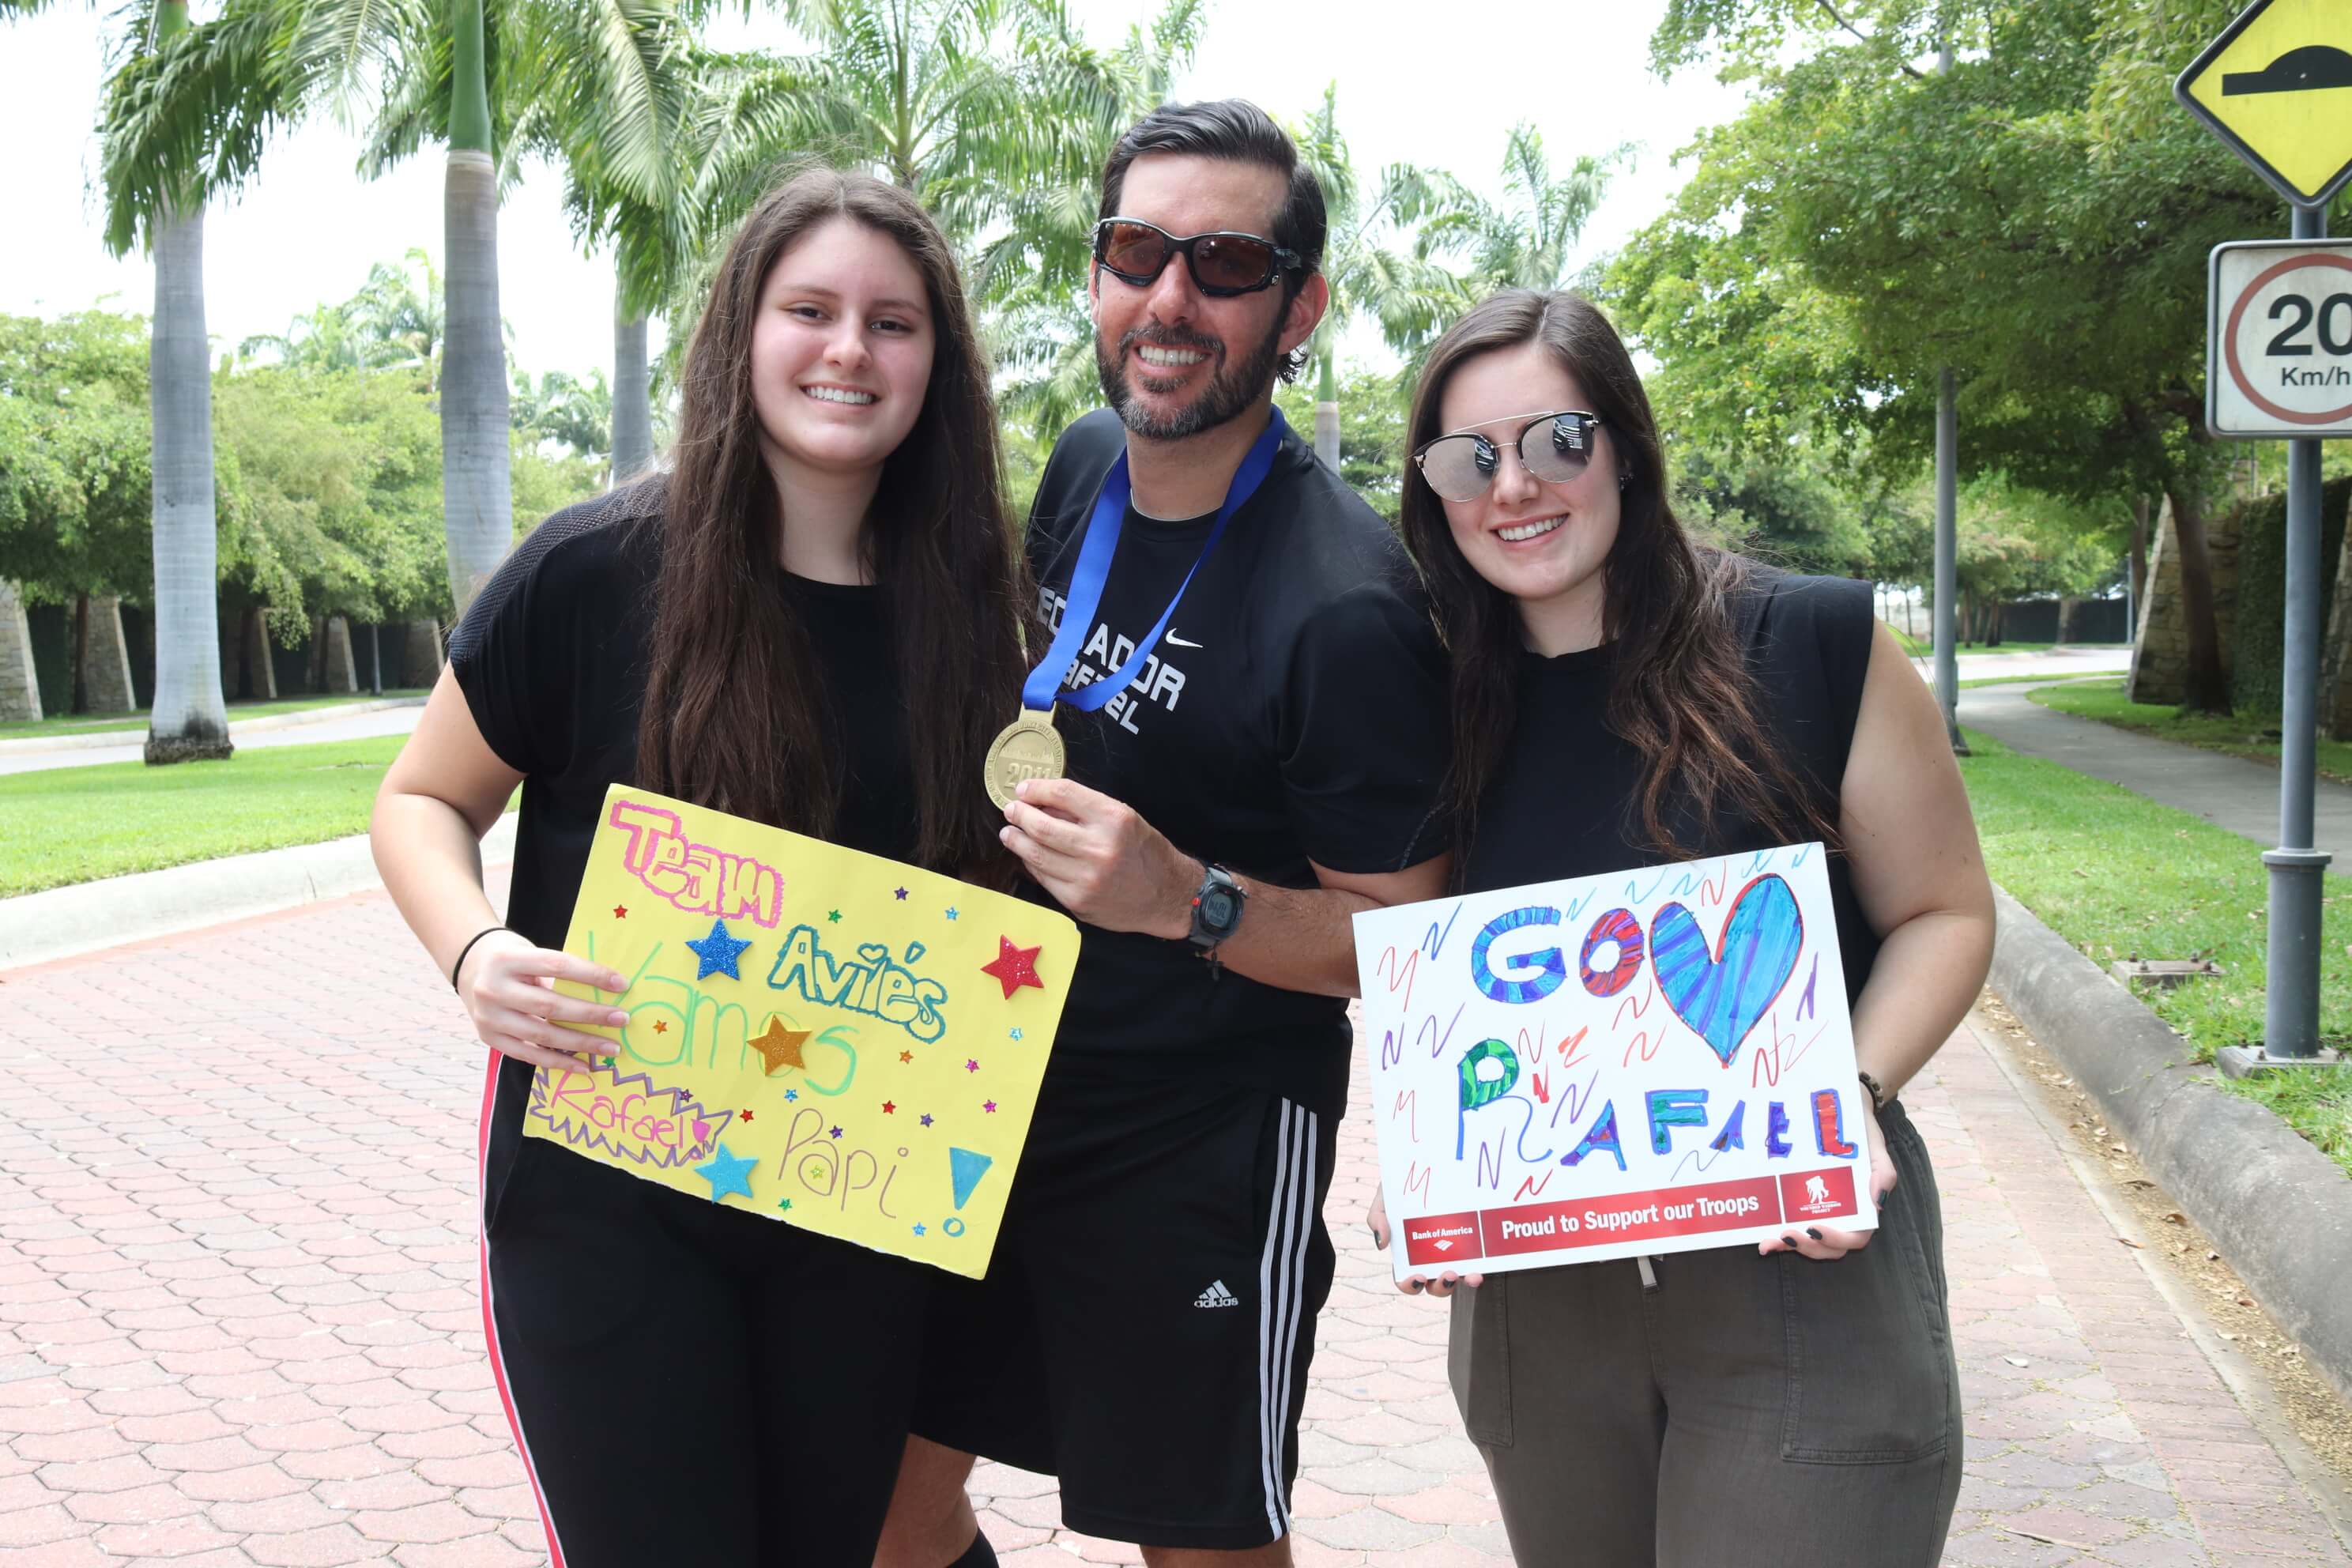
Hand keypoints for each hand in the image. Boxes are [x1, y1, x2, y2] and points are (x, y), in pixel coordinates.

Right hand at [457, 930, 631, 1072]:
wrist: (471, 968)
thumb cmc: (514, 959)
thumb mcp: (530, 953)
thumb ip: (558, 971)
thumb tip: (606, 991)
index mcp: (508, 959)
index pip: (557, 967)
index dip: (591, 975)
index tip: (622, 984)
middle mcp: (493, 989)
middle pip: (550, 1005)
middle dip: (591, 1014)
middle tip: (622, 1019)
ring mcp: (488, 1017)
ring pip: (542, 1034)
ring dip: (581, 1043)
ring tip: (611, 1047)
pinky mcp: (489, 1038)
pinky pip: (528, 1054)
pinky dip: (558, 1061)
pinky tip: (584, 1066)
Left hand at [1000, 777, 1198, 937]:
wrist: (1167, 896)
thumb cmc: (1145, 852)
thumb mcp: (1125, 819)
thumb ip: (1086, 810)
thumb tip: (1043, 800)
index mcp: (1115, 819)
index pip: (1065, 794)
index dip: (1038, 789)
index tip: (1024, 790)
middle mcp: (1100, 847)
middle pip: (1043, 826)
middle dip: (1020, 815)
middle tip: (1011, 811)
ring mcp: (1087, 877)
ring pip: (1037, 854)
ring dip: (1017, 840)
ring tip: (1010, 832)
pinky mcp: (1078, 900)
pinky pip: (1043, 878)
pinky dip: (1031, 863)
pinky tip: (1028, 856)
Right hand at [1367, 1188, 1482, 1297]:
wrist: (1434, 1164)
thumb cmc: (1404, 1186)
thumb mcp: (1386, 1197)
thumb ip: (1377, 1216)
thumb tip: (1381, 1244)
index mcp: (1410, 1253)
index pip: (1407, 1279)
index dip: (1410, 1284)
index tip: (1419, 1276)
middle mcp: (1433, 1259)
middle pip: (1436, 1286)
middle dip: (1441, 1287)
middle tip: (1447, 1274)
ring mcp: (1456, 1254)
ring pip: (1460, 1279)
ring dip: (1465, 1282)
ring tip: (1471, 1275)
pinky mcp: (1477, 1245)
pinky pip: (1481, 1262)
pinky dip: (1482, 1268)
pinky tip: (1483, 1267)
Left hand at [1761, 1105, 1898, 1260]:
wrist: (1837, 1108)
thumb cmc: (1860, 1131)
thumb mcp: (1875, 1146)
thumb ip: (1883, 1172)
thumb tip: (1877, 1200)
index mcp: (1863, 1207)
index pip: (1855, 1237)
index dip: (1836, 1240)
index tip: (1815, 1229)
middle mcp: (1843, 1215)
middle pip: (1829, 1247)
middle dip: (1808, 1247)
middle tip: (1787, 1235)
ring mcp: (1821, 1211)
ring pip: (1810, 1242)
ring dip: (1790, 1246)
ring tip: (1769, 1243)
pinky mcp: (1801, 1205)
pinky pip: (1794, 1226)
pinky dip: (1779, 1237)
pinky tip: (1763, 1237)